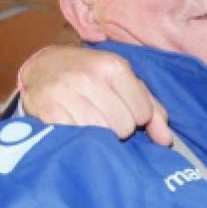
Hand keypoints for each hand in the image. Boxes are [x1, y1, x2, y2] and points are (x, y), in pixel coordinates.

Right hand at [19, 45, 171, 145]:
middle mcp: (90, 77)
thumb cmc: (90, 76)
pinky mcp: (47, 108)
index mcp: (114, 66)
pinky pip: (76, 138)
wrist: (41, 67)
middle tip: (102, 116)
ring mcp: (66, 92)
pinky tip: (73, 125)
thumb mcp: (123, 82)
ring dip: (97, 135)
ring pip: (101, 134)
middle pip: (123, 127)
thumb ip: (151, 109)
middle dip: (117, 128)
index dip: (135, 118)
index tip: (121, 111)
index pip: (142, 114)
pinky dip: (77, 138)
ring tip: (88, 121)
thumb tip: (165, 141)